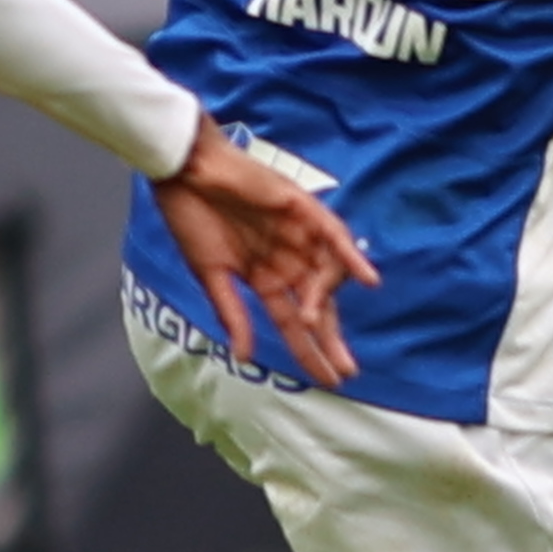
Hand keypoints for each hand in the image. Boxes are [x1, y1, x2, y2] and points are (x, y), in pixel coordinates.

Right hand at [158, 118, 373, 384]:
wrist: (184, 171)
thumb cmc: (191, 217)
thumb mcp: (210, 274)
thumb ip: (232, 313)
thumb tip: (244, 357)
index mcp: (264, 278)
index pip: (293, 323)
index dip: (310, 352)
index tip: (327, 380)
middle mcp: (286, 259)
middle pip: (317, 305)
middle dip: (331, 338)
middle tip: (348, 371)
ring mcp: (297, 235)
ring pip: (326, 275)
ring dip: (327, 302)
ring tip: (320, 327)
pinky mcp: (301, 208)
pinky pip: (334, 235)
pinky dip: (352, 256)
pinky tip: (368, 280)